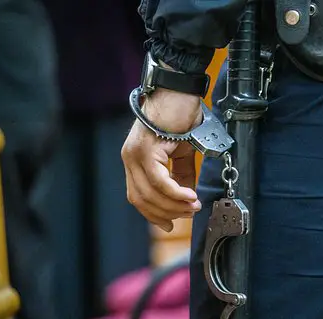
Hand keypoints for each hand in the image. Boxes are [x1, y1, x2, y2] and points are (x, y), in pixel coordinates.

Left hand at [121, 88, 202, 231]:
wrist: (179, 90)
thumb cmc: (181, 115)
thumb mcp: (182, 152)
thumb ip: (182, 175)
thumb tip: (188, 197)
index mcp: (135, 160)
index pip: (137, 196)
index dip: (153, 214)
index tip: (171, 223)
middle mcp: (130, 158)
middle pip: (141, 199)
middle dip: (166, 213)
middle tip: (189, 213)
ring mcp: (135, 154)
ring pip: (150, 193)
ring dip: (174, 204)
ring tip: (193, 205)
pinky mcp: (146, 149)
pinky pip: (159, 181)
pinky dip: (175, 193)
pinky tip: (189, 196)